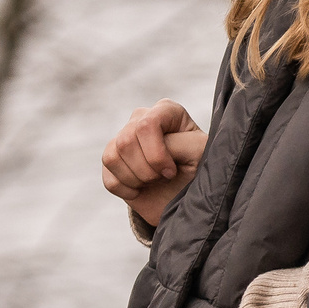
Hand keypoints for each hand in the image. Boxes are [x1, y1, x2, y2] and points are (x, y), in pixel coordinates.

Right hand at [101, 100, 206, 228]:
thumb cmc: (199, 170)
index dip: (156, 154)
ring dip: (136, 179)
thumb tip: (147, 150)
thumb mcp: (200, 153)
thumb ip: (178, 144)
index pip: (146, 125)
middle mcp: (141, 119)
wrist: (188, 196)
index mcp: (166, 111)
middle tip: (165, 178)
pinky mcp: (112, 161)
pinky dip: (126, 190)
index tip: (171, 171)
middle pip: (126, 142)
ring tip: (154, 182)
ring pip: (112, 158)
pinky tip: (141, 189)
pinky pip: (108, 178)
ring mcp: (123, 138)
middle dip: (146, 170)